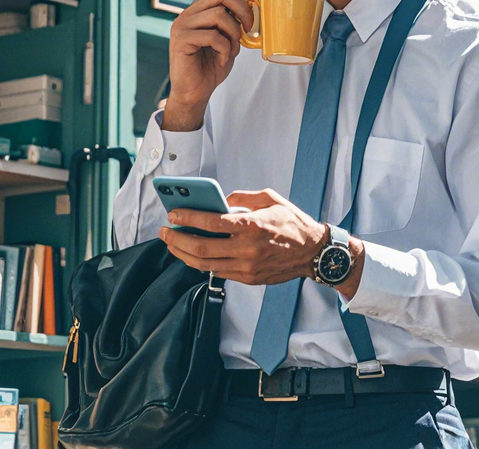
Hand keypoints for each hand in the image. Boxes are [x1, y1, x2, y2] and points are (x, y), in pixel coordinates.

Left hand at [159, 189, 325, 284]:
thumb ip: (242, 198)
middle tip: (165, 231)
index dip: (188, 217)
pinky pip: (218, 272)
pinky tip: (193, 254)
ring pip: (205, 264)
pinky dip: (201, 263)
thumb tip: (220, 201)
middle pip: (202, 247)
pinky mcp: (248, 279)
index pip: (211, 222)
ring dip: (184, 254)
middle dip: (178, 239)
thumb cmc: (292, 223)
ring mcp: (246, 267)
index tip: (173, 213)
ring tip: (173, 244)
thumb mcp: (270, 198)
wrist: (313, 252)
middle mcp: (247, 249)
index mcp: (251, 225)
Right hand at [165, 0, 257, 130]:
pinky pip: (212, 36)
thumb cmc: (212, 65)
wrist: (194, 92)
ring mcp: (183, 24)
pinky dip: (224, 49)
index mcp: (202, 8)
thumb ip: (234, 21)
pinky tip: (221, 59)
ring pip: (219, 14)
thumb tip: (254, 6)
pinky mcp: (181, 38)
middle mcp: (190, 12)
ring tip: (231, 50)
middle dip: (243, 10)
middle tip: (249, 29)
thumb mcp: (228, 38)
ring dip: (233, 34)